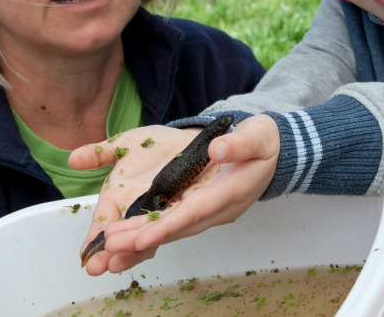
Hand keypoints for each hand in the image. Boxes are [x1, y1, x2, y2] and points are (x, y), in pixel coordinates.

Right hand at [69, 124, 202, 273]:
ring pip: (146, 240)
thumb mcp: (124, 146)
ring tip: (117, 263)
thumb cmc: (154, 147)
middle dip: (110, 254)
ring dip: (131, 252)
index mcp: (118, 202)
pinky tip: (147, 242)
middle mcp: (137, 214)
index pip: (103, 226)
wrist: (187, 141)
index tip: (85, 256)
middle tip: (97, 267)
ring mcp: (160, 216)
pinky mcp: (183, 212)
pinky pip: (171, 227)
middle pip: (122, 239)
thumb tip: (72, 159)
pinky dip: (158, 235)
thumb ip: (99, 155)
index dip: (94, 242)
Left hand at [82, 114, 279, 274]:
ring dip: (142, 238)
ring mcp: (209, 210)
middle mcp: (218, 208)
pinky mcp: (201, 207)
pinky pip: (173, 221)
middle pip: (178, 227)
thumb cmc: (264, 142)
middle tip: (110, 248)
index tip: (141, 238)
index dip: (168, 226)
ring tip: (109, 246)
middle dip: (144, 239)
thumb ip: (239, 143)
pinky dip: (150, 230)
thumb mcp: (258, 135)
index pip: (196, 212)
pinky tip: (126, 234)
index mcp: (232, 191)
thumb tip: (217, 150)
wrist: (274, 153)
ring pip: (172, 228)